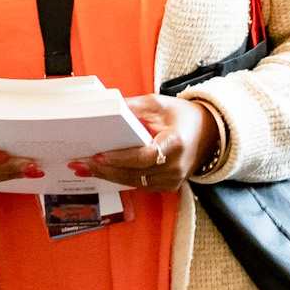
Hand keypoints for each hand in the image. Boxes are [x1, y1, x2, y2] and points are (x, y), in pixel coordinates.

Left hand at [88, 94, 219, 191]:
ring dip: (108, 176)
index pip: (144, 156)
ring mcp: (173, 180)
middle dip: (106, 169)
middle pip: (135, 173)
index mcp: (176, 143)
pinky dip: (120, 178)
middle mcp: (176, 166)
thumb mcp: (158, 104)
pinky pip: (140, 184)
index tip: (99, 155)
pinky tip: (101, 172)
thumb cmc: (182, 116)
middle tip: (80, 162)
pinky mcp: (168, 186)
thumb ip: (132, 107)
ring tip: (83, 167)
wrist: (208, 133)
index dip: (120, 158)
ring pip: (135, 182)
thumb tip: (105, 108)